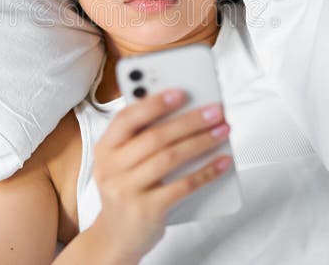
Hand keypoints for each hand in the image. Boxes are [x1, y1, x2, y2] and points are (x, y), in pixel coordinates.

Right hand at [88, 89, 231, 261]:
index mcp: (105, 148)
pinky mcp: (147, 210)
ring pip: (170, 158)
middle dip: (189, 121)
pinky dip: (206, 172)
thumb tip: (184, 112)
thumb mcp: (122, 161)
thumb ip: (142, 137)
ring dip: (201, 141)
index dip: (153, 103)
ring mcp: (127, 190)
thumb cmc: (126, 190)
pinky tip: (222, 162)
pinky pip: (183, 186)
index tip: (180, 92)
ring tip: (222, 131)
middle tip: (215, 111)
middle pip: (155, 136)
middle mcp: (112, 168)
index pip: (126, 118)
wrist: (115, 237)